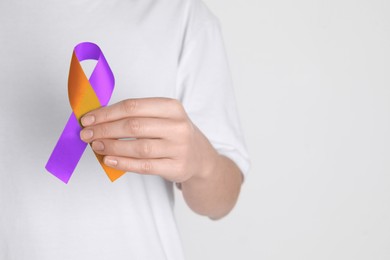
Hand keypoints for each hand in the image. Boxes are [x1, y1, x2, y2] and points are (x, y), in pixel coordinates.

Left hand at [79, 98, 218, 182]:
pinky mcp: (177, 167)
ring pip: (139, 147)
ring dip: (112, 146)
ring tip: (96, 145)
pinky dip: (124, 163)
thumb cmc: (174, 134)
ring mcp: (179, 148)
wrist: (200, 158)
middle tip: (87, 134)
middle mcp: (178, 126)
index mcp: (172, 107)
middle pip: (134, 126)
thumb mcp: (163, 117)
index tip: (88, 119)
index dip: (107, 113)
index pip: (133, 106)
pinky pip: (145, 166)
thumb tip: (99, 118)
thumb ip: (136, 116)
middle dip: (105, 129)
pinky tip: (110, 160)